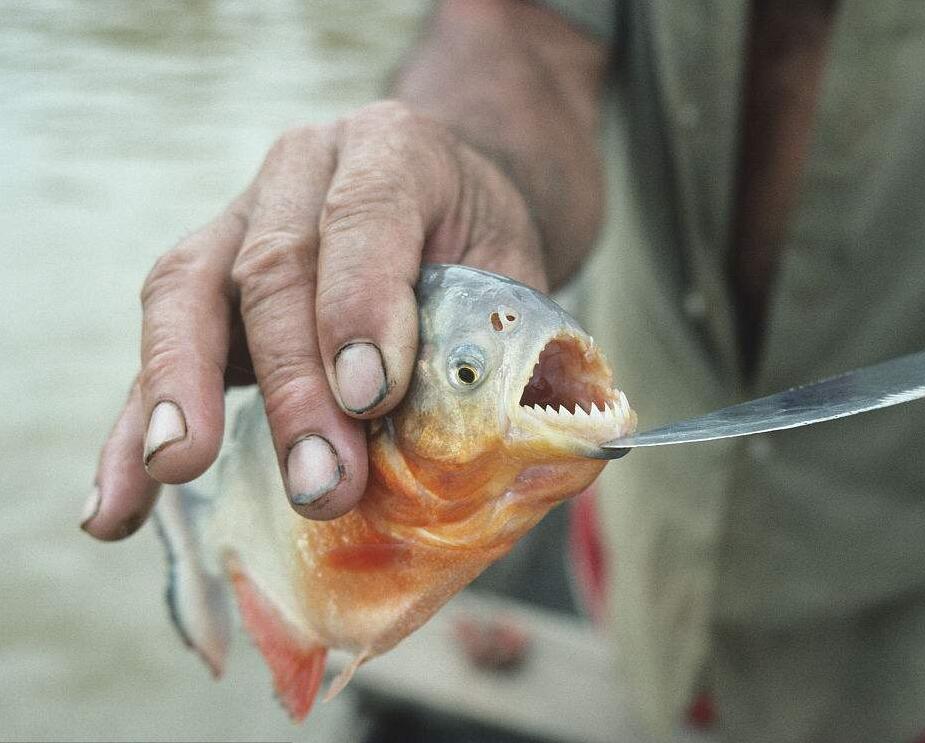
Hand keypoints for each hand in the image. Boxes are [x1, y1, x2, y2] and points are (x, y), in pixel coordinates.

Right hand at [82, 101, 545, 539]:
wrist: (448, 199)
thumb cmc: (483, 247)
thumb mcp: (513, 274)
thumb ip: (488, 342)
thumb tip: (466, 459)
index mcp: (394, 148)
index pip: (366, 215)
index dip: (362, 305)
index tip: (370, 396)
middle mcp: (303, 168)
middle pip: (273, 269)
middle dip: (292, 385)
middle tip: (318, 482)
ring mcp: (237, 217)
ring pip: (187, 291)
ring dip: (180, 389)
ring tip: (176, 467)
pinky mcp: (202, 279)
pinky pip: (159, 345)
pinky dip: (136, 423)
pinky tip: (116, 501)